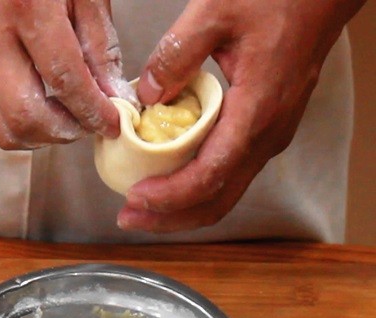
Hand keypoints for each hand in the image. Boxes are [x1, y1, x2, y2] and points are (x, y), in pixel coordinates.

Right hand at [0, 0, 136, 148]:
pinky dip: (21, 118)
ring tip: (68, 119)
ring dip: (41, 134)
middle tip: (90, 125)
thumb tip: (110, 93)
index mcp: (26, 7)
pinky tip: (45, 102)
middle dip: (64, 132)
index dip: (92, 110)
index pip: (63, 80)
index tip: (113, 122)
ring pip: (2, 125)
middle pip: (24, 116)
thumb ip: (98, 41)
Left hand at [118, 0, 364, 233]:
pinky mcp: (266, 129)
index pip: (210, 175)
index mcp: (256, 111)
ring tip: (142, 208)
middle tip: (127, 217)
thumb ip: (176, 54)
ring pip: (227, 192)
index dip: (170, 196)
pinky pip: (231, 173)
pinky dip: (198, 188)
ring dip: (182, 207)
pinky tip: (169, 180)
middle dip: (170, 217)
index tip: (134, 198)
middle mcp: (268, 133)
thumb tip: (148, 95)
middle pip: (218, 199)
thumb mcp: (216, 12)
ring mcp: (271, 135)